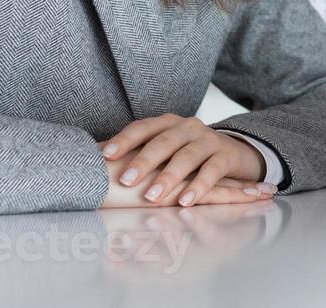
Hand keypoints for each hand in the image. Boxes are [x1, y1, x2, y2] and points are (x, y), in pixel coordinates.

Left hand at [99, 115, 273, 207]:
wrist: (233, 151)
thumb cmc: (187, 153)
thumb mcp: (162, 150)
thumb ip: (133, 152)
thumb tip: (92, 157)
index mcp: (167, 123)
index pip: (142, 128)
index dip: (123, 140)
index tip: (104, 155)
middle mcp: (187, 127)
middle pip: (163, 141)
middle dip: (143, 161)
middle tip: (126, 180)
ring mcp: (208, 139)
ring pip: (187, 156)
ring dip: (168, 177)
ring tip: (152, 197)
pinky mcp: (225, 156)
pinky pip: (212, 171)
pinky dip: (198, 187)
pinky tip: (185, 202)